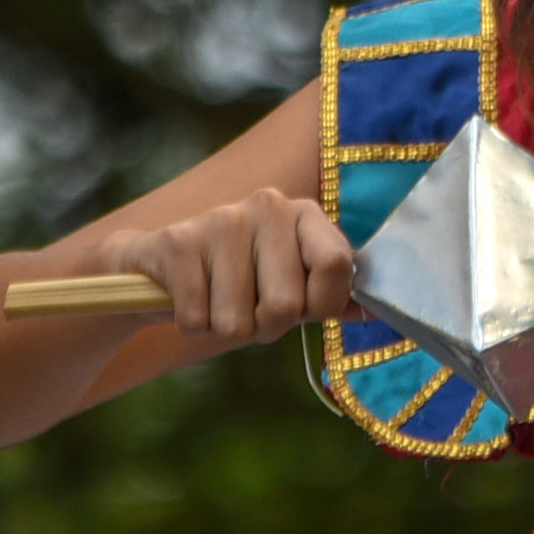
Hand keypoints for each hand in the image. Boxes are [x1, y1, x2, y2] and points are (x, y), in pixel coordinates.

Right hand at [98, 189, 353, 343]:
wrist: (160, 266)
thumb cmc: (240, 280)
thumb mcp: (292, 281)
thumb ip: (332, 294)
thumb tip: (373, 313)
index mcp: (305, 213)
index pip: (337, 265)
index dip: (321, 305)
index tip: (304, 310)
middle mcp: (268, 206)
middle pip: (286, 305)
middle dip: (268, 326)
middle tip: (250, 309)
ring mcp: (221, 219)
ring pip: (238, 321)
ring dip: (227, 328)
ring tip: (217, 302)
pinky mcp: (177, 242)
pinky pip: (197, 319)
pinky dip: (193, 326)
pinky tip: (190, 300)